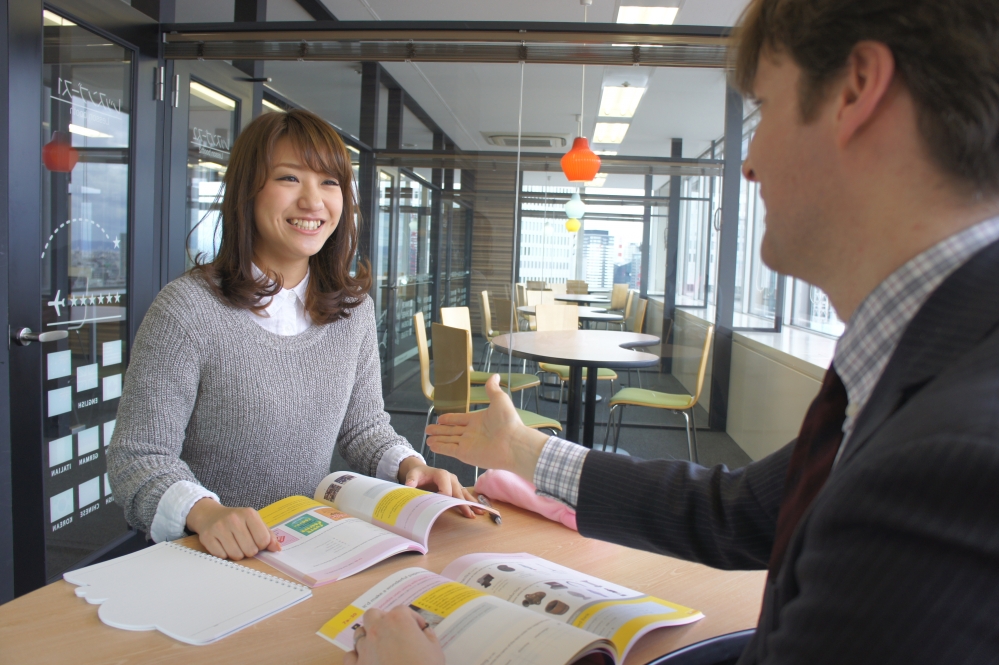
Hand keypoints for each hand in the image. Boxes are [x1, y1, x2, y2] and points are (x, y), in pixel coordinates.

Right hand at [185, 498, 280, 559]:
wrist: (210, 515)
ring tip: (233, 544)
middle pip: (250, 550)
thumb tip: (277, 549)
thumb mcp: (254, 522)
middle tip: (243, 543)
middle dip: (249, 550)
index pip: (263, 540)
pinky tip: (222, 545)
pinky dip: (224, 554)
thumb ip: (268, 535)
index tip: (256, 541)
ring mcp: (219, 527)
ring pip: (236, 555)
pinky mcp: (207, 536)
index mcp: (249, 513)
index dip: (261, 545)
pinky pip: (222, 556)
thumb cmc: (237, 521)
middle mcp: (234, 519)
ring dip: (237, 554)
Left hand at [344, 606, 443, 664]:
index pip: (402, 610)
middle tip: (394, 630)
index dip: (412, 618)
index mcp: (398, 621)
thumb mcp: (435, 650)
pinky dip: (357, 656)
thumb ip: (429, 636)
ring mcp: (365, 648)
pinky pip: (351, 656)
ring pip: (359, 633)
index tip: (418, 628)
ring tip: (379, 645)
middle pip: (373, 615)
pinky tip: (367, 660)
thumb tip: (425, 632)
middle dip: (383, 619)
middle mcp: (378, 630)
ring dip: (368, 636)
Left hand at [398, 456, 481, 517]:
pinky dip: (471, 502)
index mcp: (442, 474)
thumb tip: (409, 485)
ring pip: (464, 494)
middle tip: (469, 514)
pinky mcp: (456, 487)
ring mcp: (455, 483)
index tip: (443, 506)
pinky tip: (477, 509)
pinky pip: (465, 495)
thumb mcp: (413, 475)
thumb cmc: (419, 474)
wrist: (422, 471)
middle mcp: (451, 478)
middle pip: (457, 492)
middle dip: (463, 503)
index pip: (446, 488)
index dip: (445, 497)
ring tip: (479, 512)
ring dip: (471, 503)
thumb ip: (411, 480)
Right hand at [425, 374, 548, 480]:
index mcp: (478, 420)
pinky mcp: (465, 454)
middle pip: (451, 431)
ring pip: (448, 440)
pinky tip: (431, 445)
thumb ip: (492, 389)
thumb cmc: (508, 421)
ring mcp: (468, 444)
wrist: (514, 443)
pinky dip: (440, 447)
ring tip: (427, 438)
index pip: (460, 419)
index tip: (440, 418)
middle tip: (428, 429)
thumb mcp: (500, 400)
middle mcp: (472, 433)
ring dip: (437, 439)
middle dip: (439, 430)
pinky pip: (449, 449)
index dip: (450, 419)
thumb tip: (494, 375)